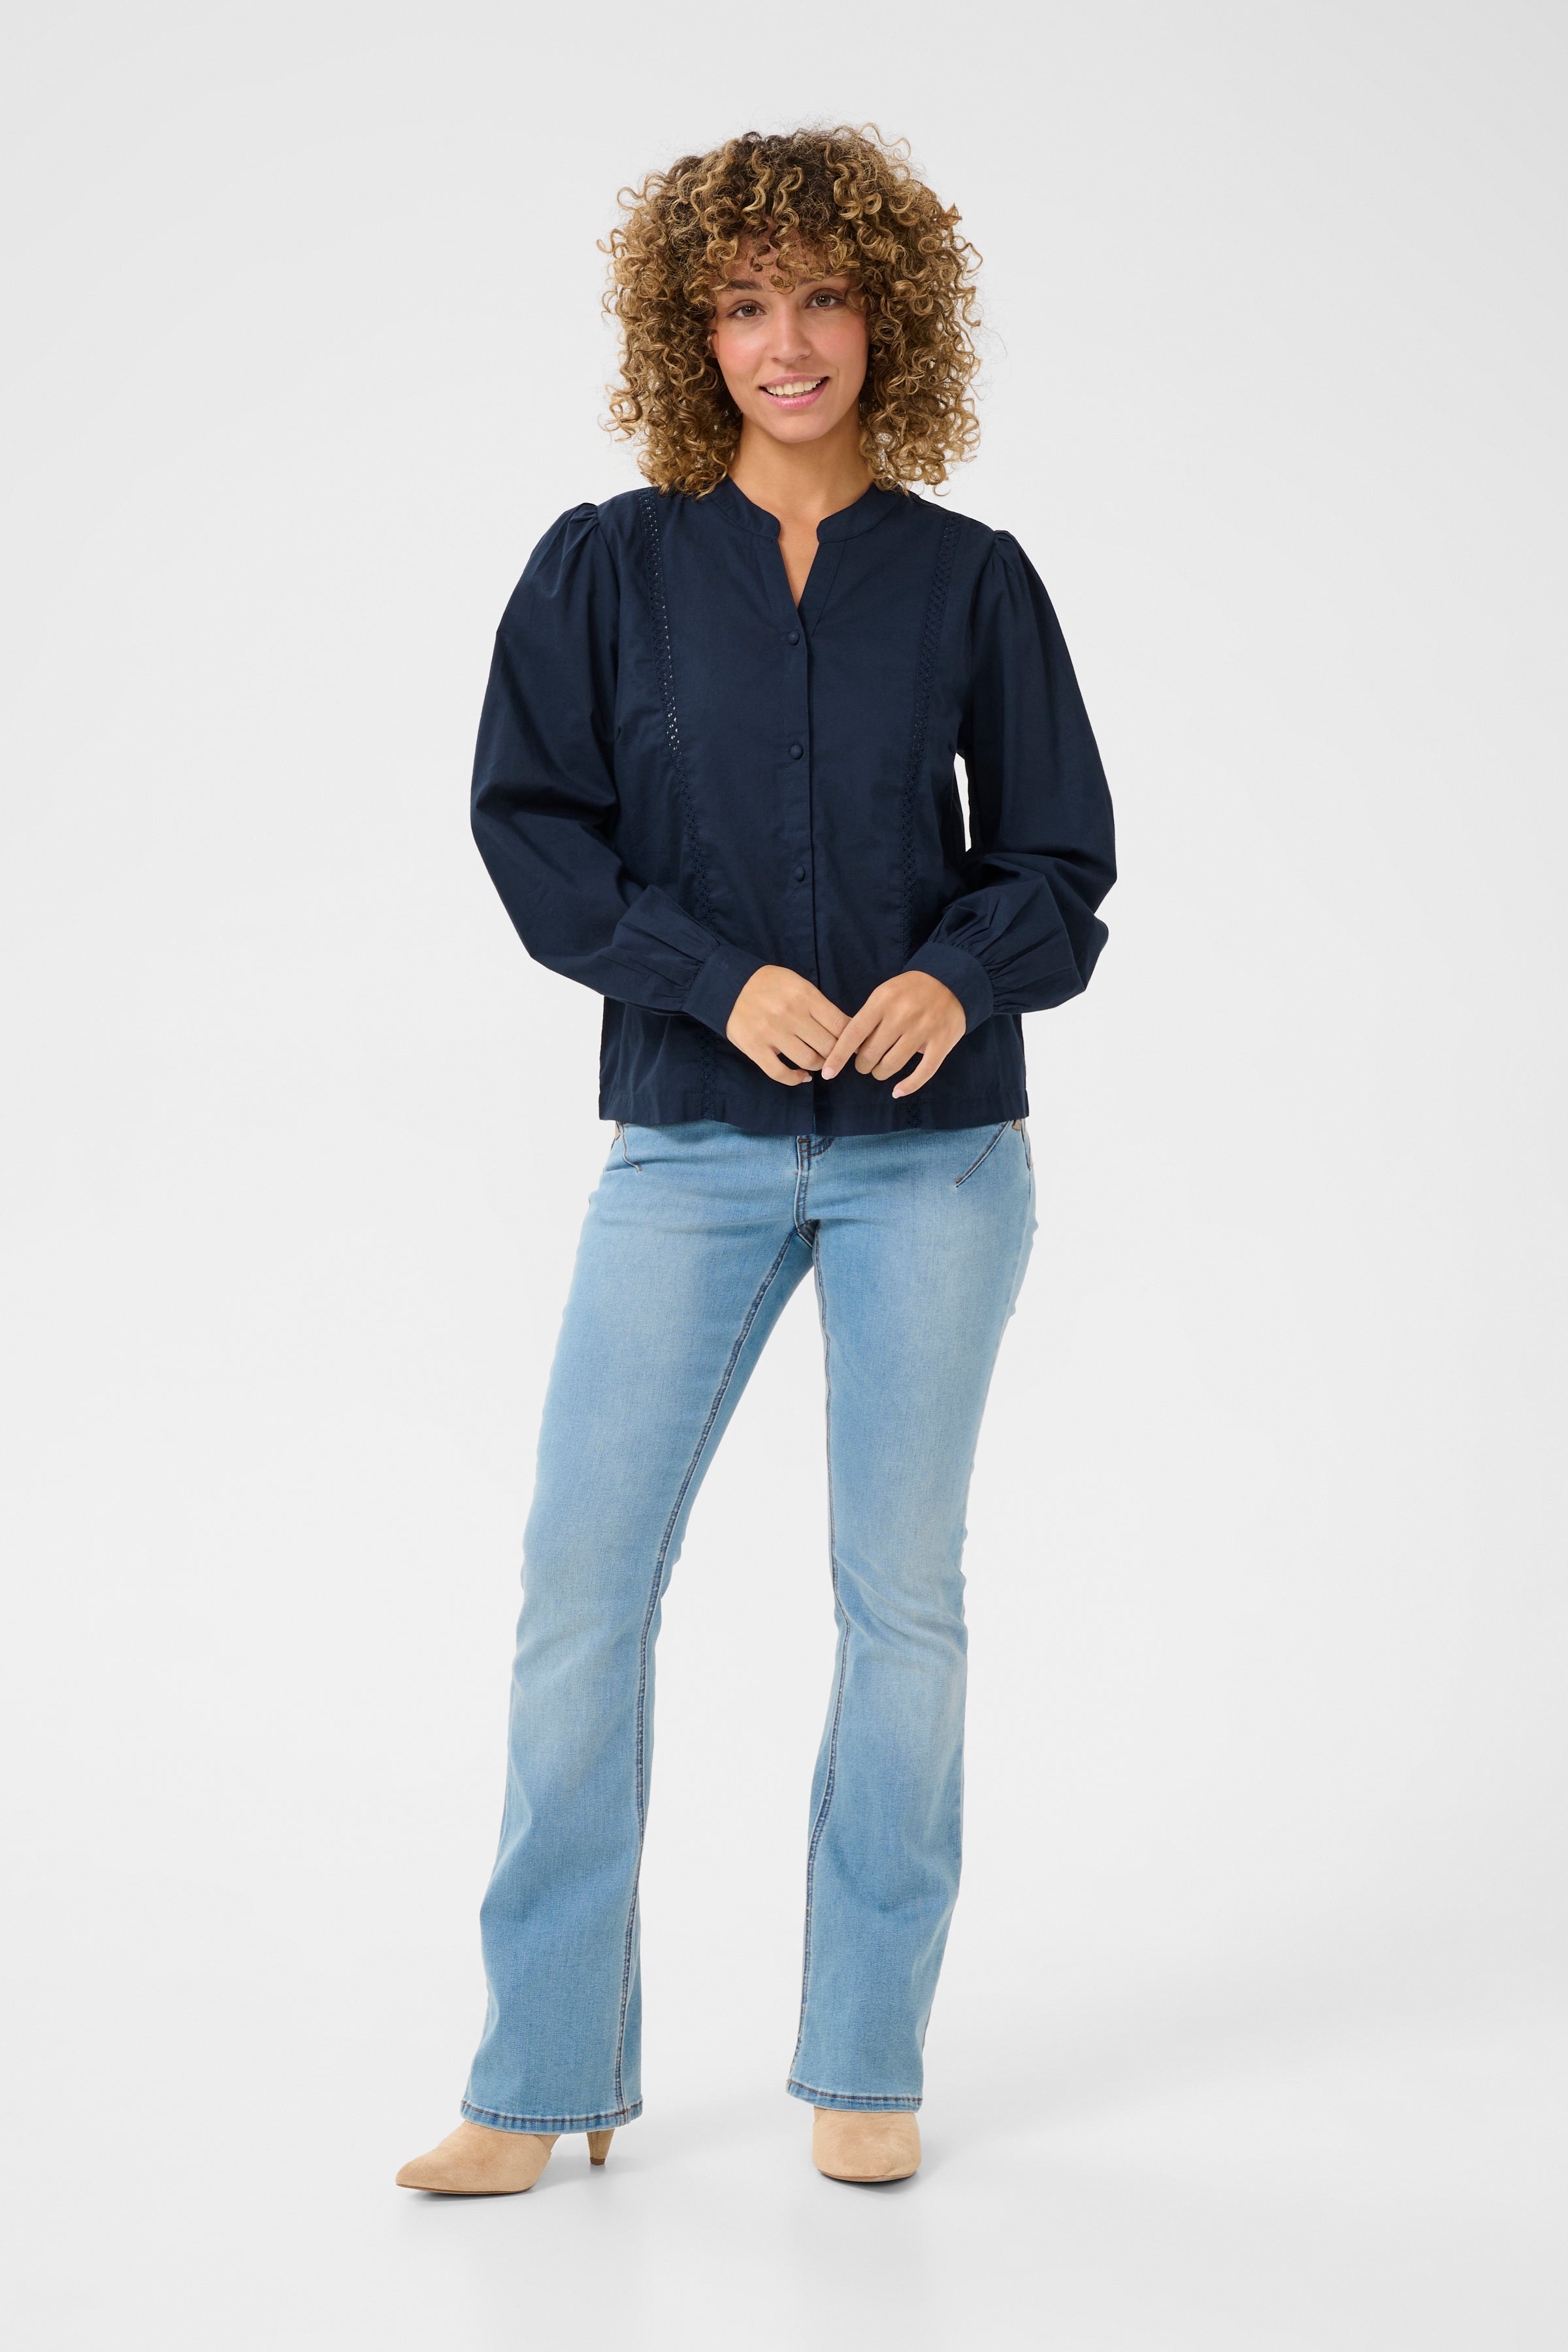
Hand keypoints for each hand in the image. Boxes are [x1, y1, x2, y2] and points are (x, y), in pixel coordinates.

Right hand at [726, 964, 847, 1086]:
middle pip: (829, 1045)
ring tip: (818, 1061)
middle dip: (836, 1053)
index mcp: (804, 995)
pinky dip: (796, 1079)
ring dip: (819, 1065)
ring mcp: (771, 1033)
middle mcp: (790, 1014)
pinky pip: (780, 1073)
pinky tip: (802, 1076)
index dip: (850, 1038)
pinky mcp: (755, 1048)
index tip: (850, 1043)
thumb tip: (847, 1027)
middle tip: (834, 1054)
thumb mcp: (798, 984)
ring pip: (809, 1060)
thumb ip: (820, 1005)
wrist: (729, 985)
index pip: (840, 1024)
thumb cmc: (769, 985)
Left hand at [821, 972, 964, 1097]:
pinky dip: (908, 1086)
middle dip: (863, 1065)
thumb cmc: (911, 991)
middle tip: (864, 1064)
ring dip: (881, 1073)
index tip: (828, 1072)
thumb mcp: (885, 993)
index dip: (839, 1056)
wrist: (951, 981)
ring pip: (892, 1064)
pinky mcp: (942, 1043)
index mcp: (883, 1000)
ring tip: (879, 1070)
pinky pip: (923, 1072)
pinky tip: (897, 1091)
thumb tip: (849, 1048)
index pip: (854, 1033)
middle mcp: (902, 1015)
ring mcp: (923, 1029)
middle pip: (871, 1053)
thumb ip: (868, 1018)